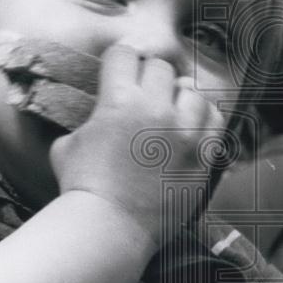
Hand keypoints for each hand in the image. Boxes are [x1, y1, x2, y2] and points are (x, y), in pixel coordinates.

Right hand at [51, 45, 224, 247]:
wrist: (110, 228)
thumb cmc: (82, 188)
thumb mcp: (66, 145)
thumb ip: (86, 122)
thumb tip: (93, 120)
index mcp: (118, 100)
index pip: (124, 53)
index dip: (119, 62)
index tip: (118, 72)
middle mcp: (155, 109)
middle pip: (161, 68)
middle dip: (149, 77)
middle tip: (143, 95)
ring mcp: (184, 133)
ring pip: (192, 91)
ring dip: (179, 96)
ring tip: (170, 110)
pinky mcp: (203, 156)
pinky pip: (215, 120)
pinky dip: (204, 117)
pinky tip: (192, 125)